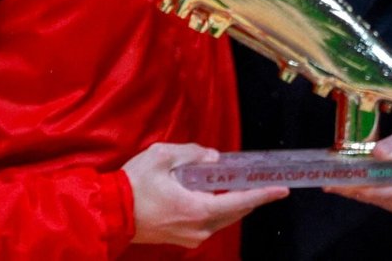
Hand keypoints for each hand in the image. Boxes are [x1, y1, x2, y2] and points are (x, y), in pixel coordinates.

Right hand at [124, 143, 286, 247]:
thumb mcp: (162, 156)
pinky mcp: (181, 238)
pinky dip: (217, 208)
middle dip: (250, 197)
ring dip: (232, 202)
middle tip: (263, 182)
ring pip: (223, 219)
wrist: (109, 213)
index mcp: (197, 208)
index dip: (263, 194)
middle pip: (235, 212)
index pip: (240, 201)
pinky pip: (209, 223)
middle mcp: (199, 227)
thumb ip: (192, 153)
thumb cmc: (133, 185)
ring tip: (238, 184)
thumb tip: (213, 158)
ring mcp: (191, 236)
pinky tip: (213, 195)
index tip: (281, 189)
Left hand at [325, 116, 391, 223]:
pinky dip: (369, 190)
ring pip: (384, 200)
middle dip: (357, 189)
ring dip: (359, 190)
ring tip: (334, 180)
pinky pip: (387, 199)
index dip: (371, 188)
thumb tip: (377, 151)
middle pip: (386, 199)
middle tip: (330, 181)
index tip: (348, 183)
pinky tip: (351, 182)